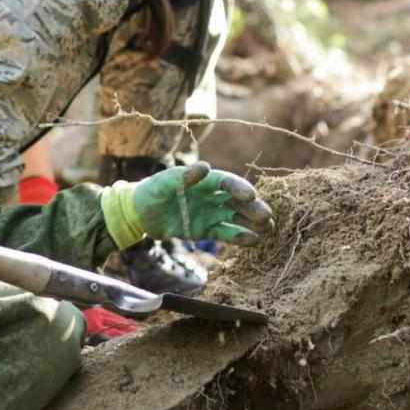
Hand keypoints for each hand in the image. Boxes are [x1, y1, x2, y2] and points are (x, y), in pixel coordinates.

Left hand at [101, 161, 273, 248]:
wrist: (141, 213)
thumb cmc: (152, 191)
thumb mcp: (163, 183)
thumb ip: (183, 176)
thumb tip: (205, 167)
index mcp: (205, 180)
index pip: (227, 182)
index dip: (240, 187)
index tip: (251, 195)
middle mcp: (212, 196)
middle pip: (237, 201)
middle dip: (253, 207)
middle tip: (267, 216)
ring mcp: (211, 213)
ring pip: (237, 217)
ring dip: (253, 222)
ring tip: (268, 229)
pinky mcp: (207, 230)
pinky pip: (226, 233)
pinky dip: (239, 236)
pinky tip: (254, 241)